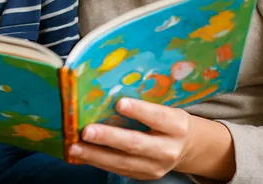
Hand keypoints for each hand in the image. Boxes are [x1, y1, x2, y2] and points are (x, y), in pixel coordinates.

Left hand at [68, 98, 193, 179]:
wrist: (188, 147)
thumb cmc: (169, 120)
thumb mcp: (167, 108)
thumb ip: (145, 102)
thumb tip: (108, 89)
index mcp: (176, 126)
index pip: (158, 117)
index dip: (139, 111)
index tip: (119, 103)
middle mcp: (168, 149)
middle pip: (136, 143)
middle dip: (109, 138)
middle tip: (87, 131)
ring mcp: (155, 166)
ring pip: (122, 162)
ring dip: (95, 154)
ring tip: (74, 146)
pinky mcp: (143, 176)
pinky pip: (118, 169)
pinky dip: (97, 162)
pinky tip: (81, 154)